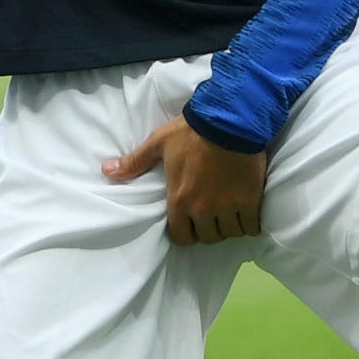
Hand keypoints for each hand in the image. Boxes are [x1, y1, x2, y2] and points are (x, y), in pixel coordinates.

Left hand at [104, 118, 265, 246]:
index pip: (181, 237)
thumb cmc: (190, 132)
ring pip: (230, 234)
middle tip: (211, 217)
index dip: (185, 233)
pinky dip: (250, 224)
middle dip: (208, 231)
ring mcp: (228, 206)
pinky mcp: (250, 201)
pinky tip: (247, 214)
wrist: (229, 120)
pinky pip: (251, 227)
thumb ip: (134, 161)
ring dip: (229, 227)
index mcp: (179, 199)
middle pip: (208, 238)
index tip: (190, 224)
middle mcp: (203, 209)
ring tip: (229, 215)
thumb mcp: (158, 144)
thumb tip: (106, 171)